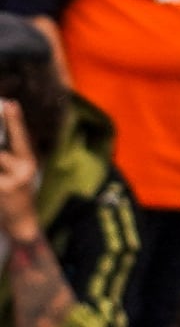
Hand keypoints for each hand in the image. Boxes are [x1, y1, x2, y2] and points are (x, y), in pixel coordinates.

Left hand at [0, 103, 37, 240]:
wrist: (22, 223)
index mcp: (29, 161)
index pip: (21, 137)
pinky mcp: (1, 193)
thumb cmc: (17, 193)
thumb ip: (11, 156)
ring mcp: (10, 184)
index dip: (15, 120)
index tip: (10, 103)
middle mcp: (23, 171)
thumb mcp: (21, 172)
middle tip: (0, 131)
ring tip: (1, 175)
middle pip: (0, 152)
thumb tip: (1, 139)